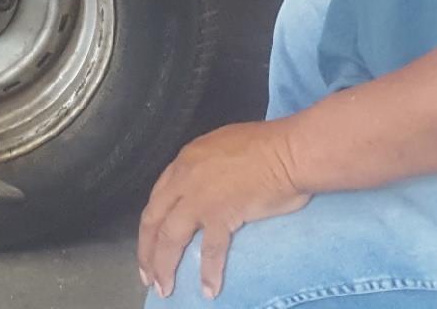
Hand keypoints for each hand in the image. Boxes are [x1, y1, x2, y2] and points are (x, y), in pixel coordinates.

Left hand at [136, 119, 310, 298]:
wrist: (289, 151)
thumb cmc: (268, 146)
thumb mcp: (222, 146)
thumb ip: (206, 167)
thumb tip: (207, 186)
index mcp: (185, 160)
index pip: (157, 197)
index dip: (152, 224)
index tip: (151, 242)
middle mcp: (185, 178)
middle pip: (153, 220)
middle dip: (147, 251)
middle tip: (148, 274)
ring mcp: (200, 198)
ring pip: (170, 238)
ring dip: (164, 267)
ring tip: (165, 289)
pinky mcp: (221, 215)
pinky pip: (210, 251)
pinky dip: (209, 273)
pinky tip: (209, 290)